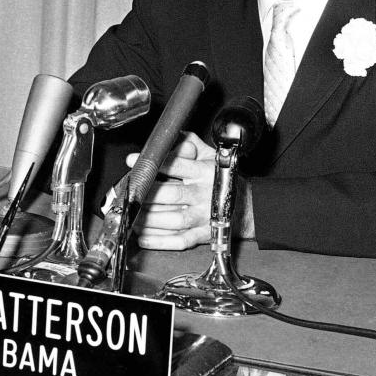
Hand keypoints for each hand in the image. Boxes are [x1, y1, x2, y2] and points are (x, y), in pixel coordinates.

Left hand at [126, 132, 215, 249]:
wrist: (246, 207)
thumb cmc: (222, 179)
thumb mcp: (210, 157)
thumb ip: (190, 144)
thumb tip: (171, 134)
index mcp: (204, 172)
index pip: (177, 165)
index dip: (154, 163)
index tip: (133, 161)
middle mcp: (203, 194)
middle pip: (172, 195)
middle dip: (147, 195)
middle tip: (129, 194)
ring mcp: (204, 217)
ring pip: (173, 220)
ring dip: (149, 220)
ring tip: (132, 217)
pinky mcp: (203, 234)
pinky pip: (180, 241)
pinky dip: (160, 241)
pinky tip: (143, 237)